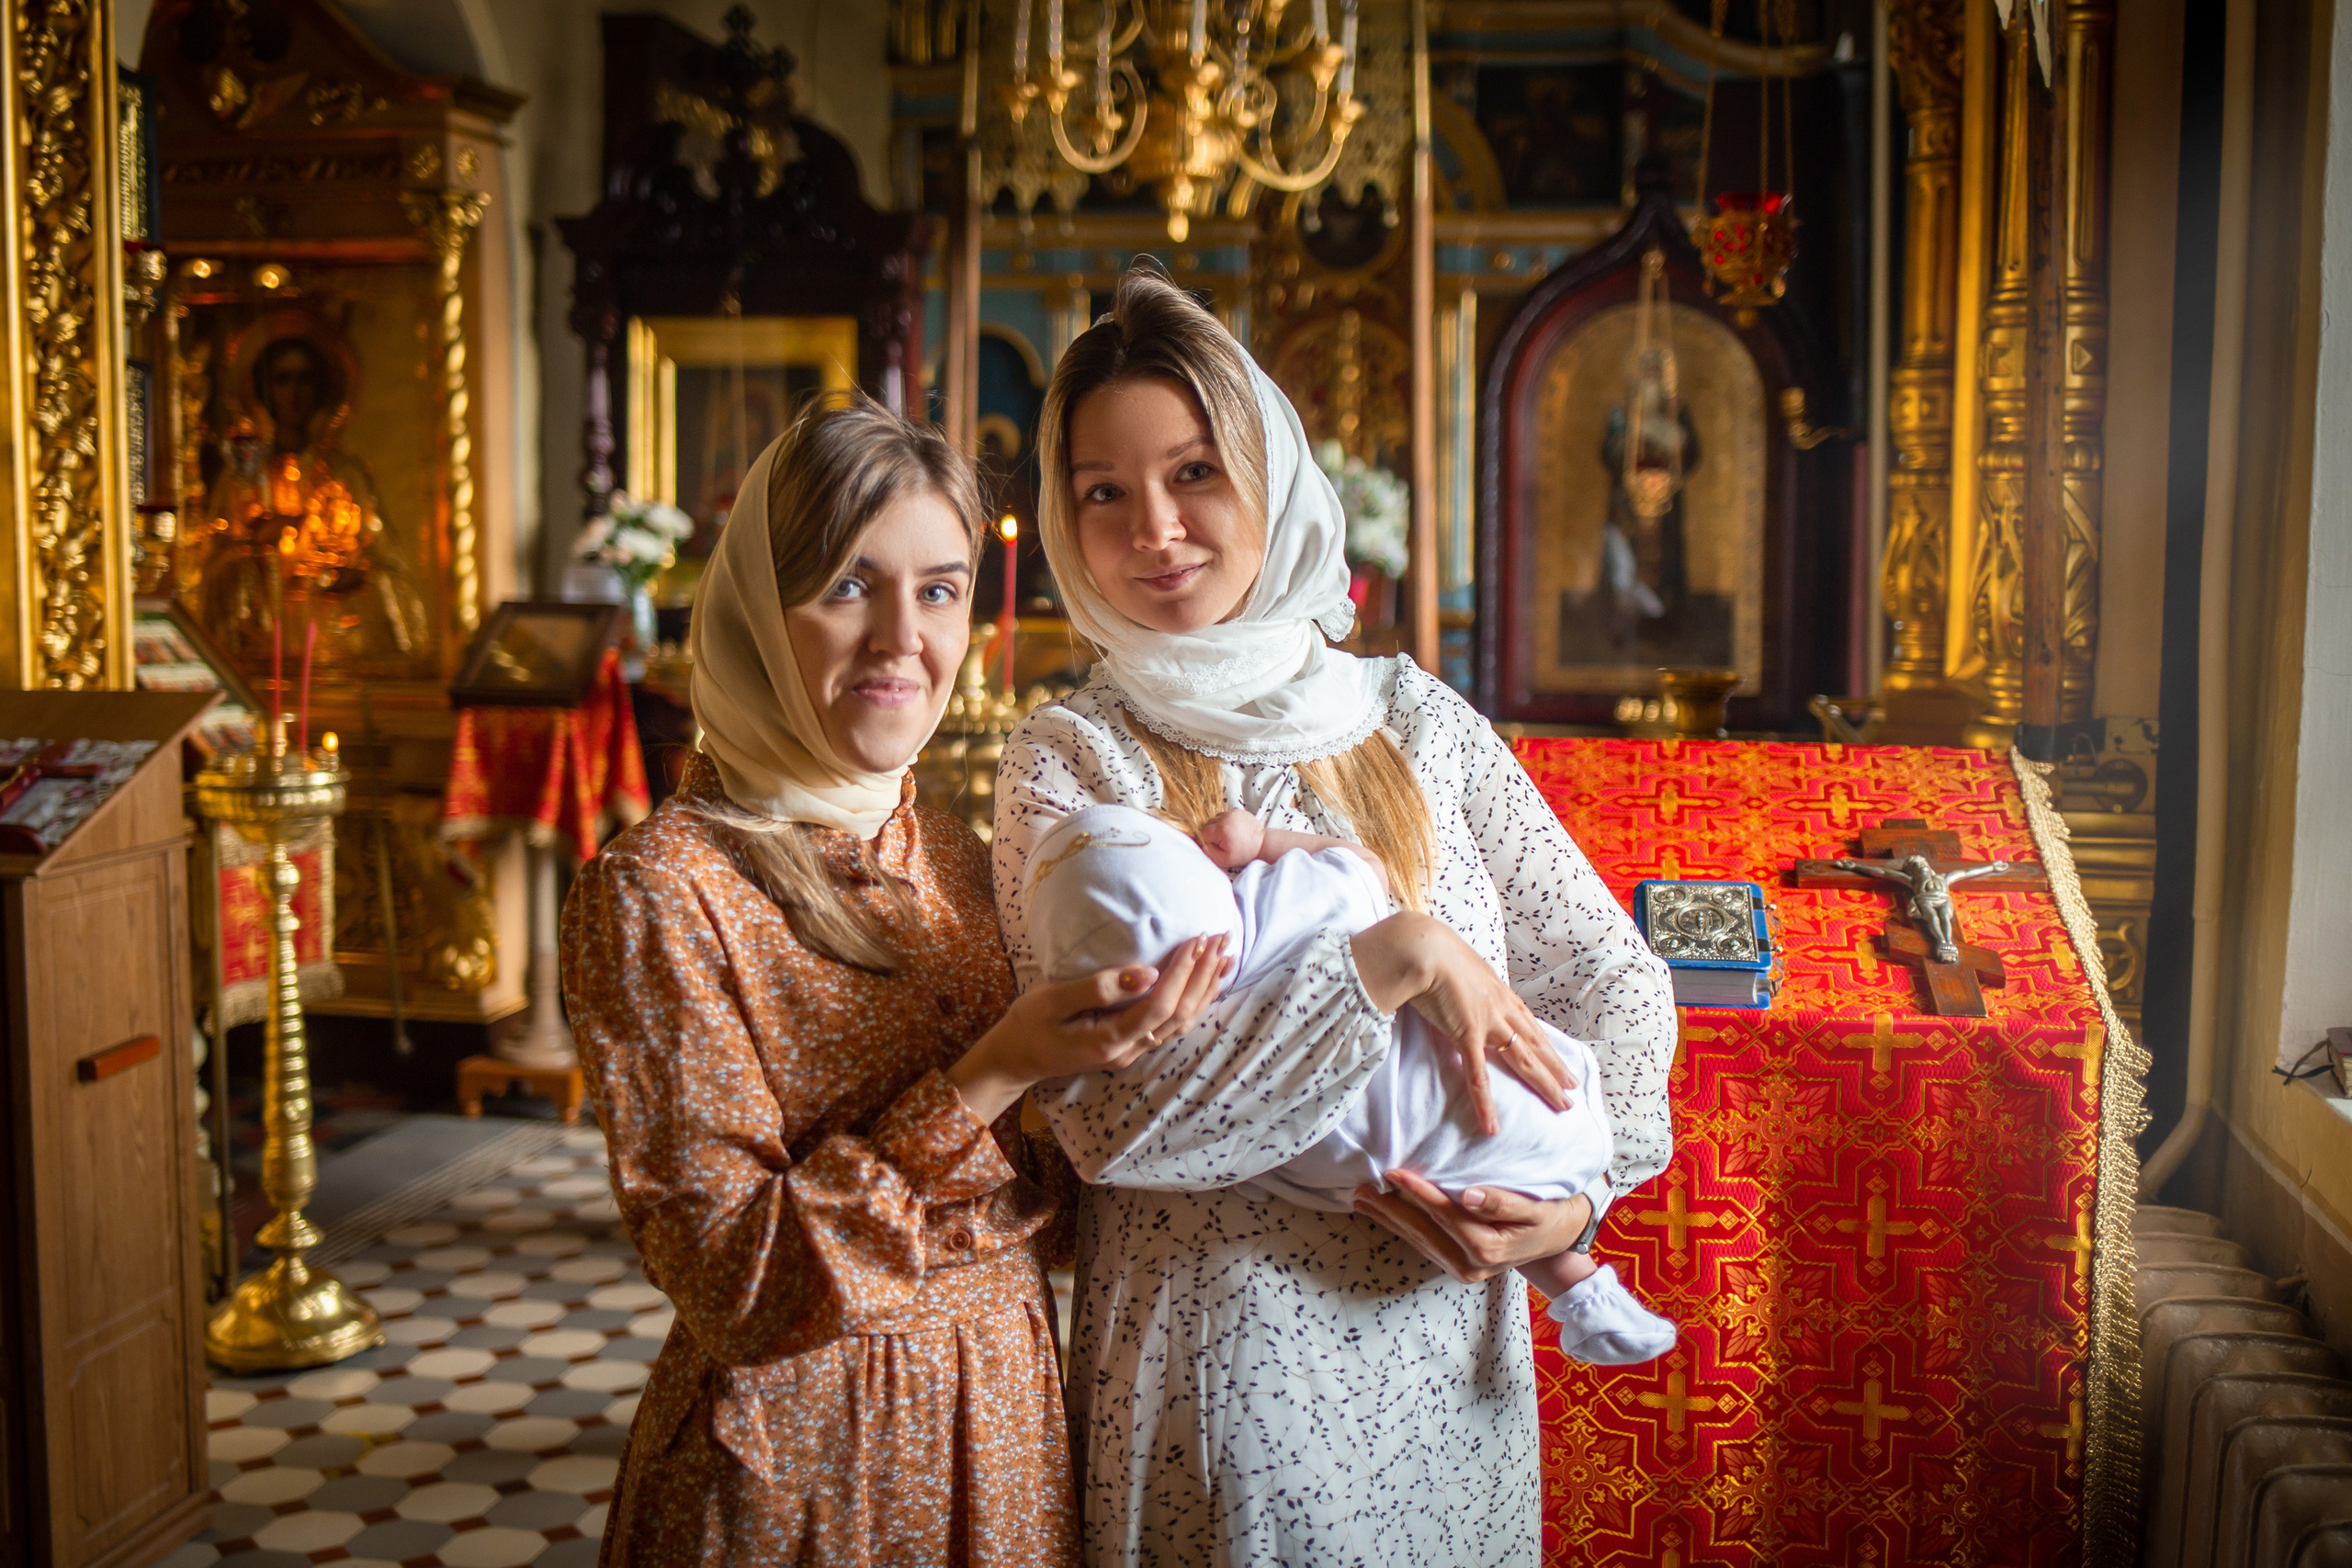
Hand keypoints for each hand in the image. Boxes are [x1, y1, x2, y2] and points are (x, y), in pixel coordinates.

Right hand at [946, 935, 1232, 1122]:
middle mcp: (1128, 1051)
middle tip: (1222, 938)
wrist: (1015, 1059)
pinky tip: (1204, 984)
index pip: (1160, 1004)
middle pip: (1180, 1015)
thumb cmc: (1029, 1025)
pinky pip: (1171, 1024)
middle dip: (1203, 976)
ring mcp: (1131, 1052)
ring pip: (1181, 1023)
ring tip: (1226, 957)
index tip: (1196, 938)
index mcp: (1110, 1040)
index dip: (1183, 972)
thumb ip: (1100, 987)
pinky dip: (1193, 1002)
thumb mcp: (1054, 1000)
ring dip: (1204, 989)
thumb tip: (1148, 973)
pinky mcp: (1130, 1046)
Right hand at [1195, 808, 1264, 869]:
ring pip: (1216, 819)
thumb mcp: (1224, 860)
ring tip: (1229, 835)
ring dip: (1219, 827)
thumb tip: (1202, 844)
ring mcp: (1233, 812)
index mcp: (1221, 829)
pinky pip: (1225, 816)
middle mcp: (1226, 817)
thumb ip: (1209, 852)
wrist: (1262, 844)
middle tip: (1224, 841)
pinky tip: (1234, 830)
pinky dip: (1226, 822)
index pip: (1203, 832)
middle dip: (1213, 834)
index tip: (1217, 846)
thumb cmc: (1244, 853)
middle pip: (1208, 824)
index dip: (1208, 841)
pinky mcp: (1238, 811)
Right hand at [1349, 913, 1575, 1134]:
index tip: (1559, 1058)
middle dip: (1556, 1067)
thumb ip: (1460, 981)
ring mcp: (1488, 1022)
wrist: (1421, 947)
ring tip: (1562, 1103)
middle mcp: (1501, 1007)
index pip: (1528, 1023)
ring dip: (1544, 1083)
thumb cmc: (1431, 949)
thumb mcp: (1456, 964)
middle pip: (1536, 1043)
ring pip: (1524, 1060)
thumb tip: (1454, 987)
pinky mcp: (1468, 1035)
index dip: (1545, 1043)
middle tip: (1572, 1087)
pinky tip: (1492, 1125)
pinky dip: (1485, 1103)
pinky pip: (1478, 1077)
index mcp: (1498, 990)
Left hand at [1352, 1170, 1590, 1283]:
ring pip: (1418, 1240)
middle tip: (1361, 1189)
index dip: (1418, 1193)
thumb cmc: (1547, 1216)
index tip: (1394, 1172)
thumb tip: (1469, 1196)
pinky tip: (1385, 1213)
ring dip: (1389, 1219)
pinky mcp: (1457, 1265)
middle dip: (1391, 1209)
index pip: (1445, 1215)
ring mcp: (1462, 1268)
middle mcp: (1471, 1265)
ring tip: (1362, 1199)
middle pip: (1423, 1231)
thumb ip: (1503, 1203)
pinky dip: (1402, 1227)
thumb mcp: (1534, 1208)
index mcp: (1488, 1248)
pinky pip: (1424, 1244)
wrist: (1558, 1238)